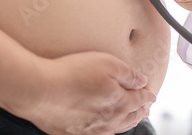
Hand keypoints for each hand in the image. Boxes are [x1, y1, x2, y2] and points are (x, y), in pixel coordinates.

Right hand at [20, 51, 154, 134]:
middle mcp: (109, 121)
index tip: (151, 94)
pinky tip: (107, 130)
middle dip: (140, 110)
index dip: (147, 95)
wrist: (40, 90)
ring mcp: (92, 130)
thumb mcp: (107, 63)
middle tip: (145, 108)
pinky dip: (109, 132)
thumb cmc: (72, 73)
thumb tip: (143, 82)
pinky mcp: (75, 133)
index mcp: (120, 102)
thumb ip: (129, 74)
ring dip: (127, 122)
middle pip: (130, 116)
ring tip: (132, 119)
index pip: (139, 99)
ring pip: (117, 128)